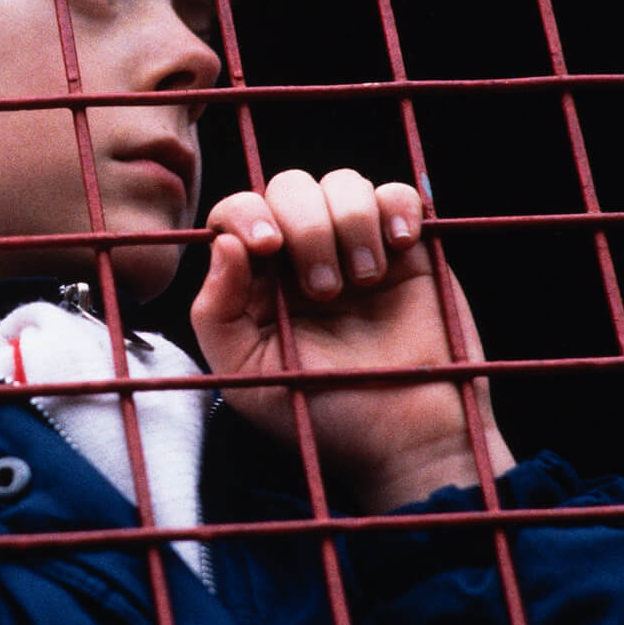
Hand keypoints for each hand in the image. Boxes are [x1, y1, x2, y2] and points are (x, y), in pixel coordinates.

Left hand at [190, 168, 514, 511]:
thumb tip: (222, 242)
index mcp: (257, 279)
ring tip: (363, 280)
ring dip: (350, 221)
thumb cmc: (321, 417)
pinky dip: (395, 208)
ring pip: (342, 183)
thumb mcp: (246, 375)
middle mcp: (303, 254)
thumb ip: (216, 311)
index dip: (246, 212)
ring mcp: (356, 247)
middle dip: (304, 225)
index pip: (236, 212)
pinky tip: (398, 246)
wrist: (405, 441)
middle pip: (289, 187)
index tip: (266, 246)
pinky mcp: (408, 251)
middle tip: (325, 289)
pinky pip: (398, 194)